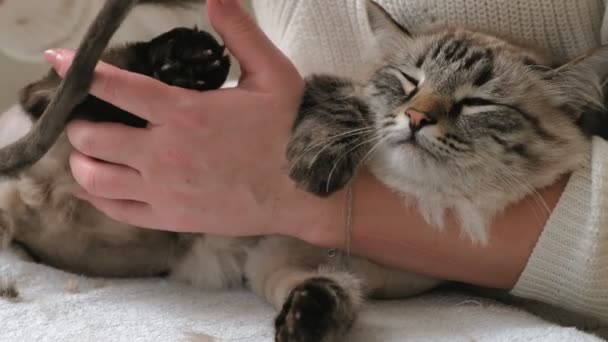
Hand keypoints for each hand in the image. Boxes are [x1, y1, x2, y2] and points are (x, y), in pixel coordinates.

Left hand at [45, 0, 311, 234]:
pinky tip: (103, 185)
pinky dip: (98, 196)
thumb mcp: (273, 75)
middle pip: (92, 137)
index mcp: (185, 113)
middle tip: (89, 117)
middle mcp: (165, 153)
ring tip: (91, 152)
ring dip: (82, 161)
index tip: (60, 62)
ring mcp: (165, 191)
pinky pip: (116, 211)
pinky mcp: (172, 219)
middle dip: (80, 123)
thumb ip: (240, 34)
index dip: (81, 70)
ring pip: (94, 178)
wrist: (307, 190)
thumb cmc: (291, 131)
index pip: (116, 87)